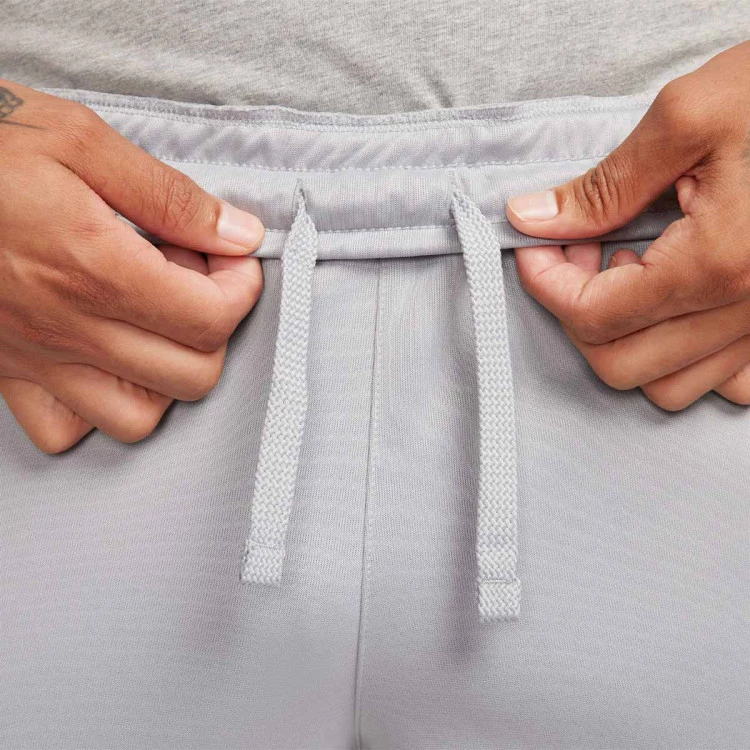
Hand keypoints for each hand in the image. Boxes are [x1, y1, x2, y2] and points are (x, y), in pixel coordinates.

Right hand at [0, 80, 264, 452]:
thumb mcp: (79, 140)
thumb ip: (170, 196)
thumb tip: (240, 233)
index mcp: (95, 267)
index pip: (212, 318)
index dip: (242, 287)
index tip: (230, 254)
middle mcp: (68, 327)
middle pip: (192, 375)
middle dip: (215, 327)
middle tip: (192, 276)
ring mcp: (33, 358)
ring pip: (137, 418)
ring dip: (167, 374)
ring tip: (154, 320)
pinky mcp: (3, 370)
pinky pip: (63, 429)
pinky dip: (97, 407)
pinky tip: (103, 356)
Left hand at [506, 41, 749, 410]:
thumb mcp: (687, 118)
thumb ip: (603, 185)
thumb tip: (532, 219)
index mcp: (717, 263)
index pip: (592, 315)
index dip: (545, 283)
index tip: (534, 246)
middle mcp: (747, 310)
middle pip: (619, 364)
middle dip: (576, 314)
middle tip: (577, 254)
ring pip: (668, 386)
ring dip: (625, 341)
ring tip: (627, 274)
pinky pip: (728, 384)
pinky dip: (685, 359)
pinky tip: (675, 304)